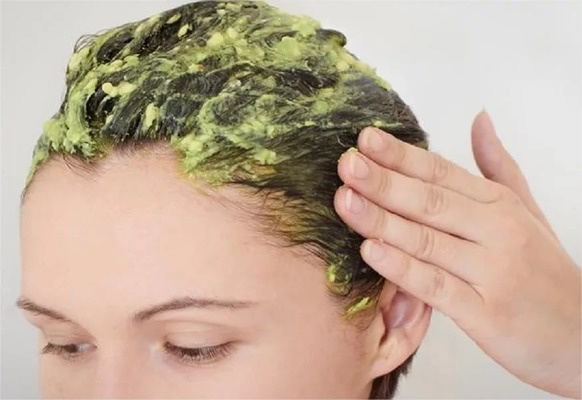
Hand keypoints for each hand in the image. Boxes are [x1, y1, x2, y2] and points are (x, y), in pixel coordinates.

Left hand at [334, 111, 580, 396]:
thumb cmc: (546, 272)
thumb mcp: (528, 212)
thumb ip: (498, 167)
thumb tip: (480, 119)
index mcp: (499, 205)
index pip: (442, 172)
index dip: (401, 156)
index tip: (365, 139)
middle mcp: (496, 232)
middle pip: (431, 201)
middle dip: (384, 182)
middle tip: (346, 164)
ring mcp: (491, 272)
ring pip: (428, 240)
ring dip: (382, 219)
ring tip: (345, 200)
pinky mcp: (486, 314)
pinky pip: (436, 287)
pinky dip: (403, 269)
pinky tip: (371, 252)